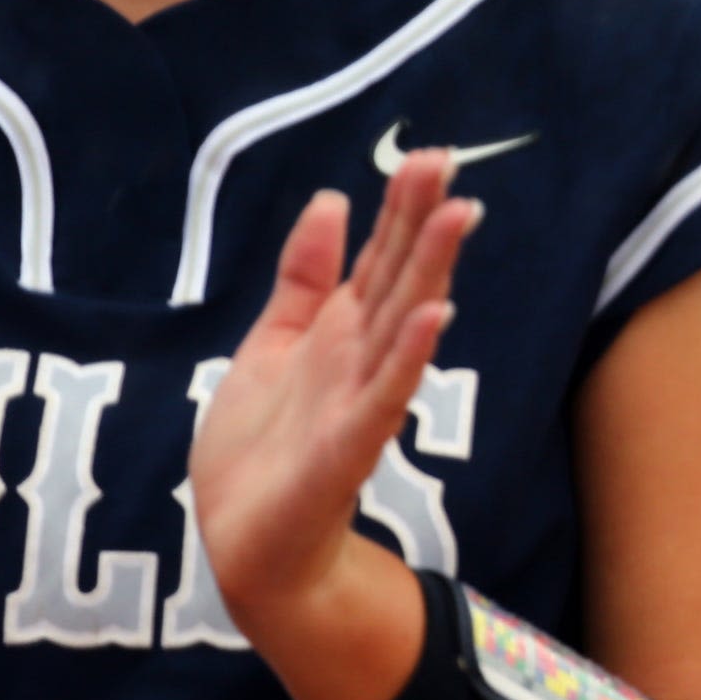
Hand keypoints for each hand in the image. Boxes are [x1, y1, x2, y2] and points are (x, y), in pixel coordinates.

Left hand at [192, 153, 476, 633]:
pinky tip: (430, 318)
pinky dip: (408, 356)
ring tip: (455, 217)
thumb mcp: (272, 344)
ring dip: (430, 270)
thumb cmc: (262, 448)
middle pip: (398, 276)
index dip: (402, 208)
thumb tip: (332, 199)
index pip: (381, 257)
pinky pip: (385, 395)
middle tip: (446, 163)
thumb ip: (304, 278)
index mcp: (341, 330)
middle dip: (420, 221)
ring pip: (400, 322)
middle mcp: (360, 356)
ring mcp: (360, 398)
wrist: (244, 543)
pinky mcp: (349, 445)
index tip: (428, 156)